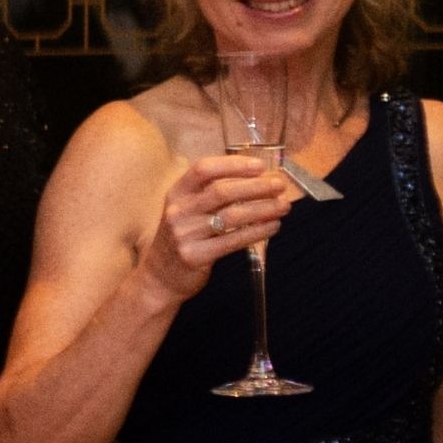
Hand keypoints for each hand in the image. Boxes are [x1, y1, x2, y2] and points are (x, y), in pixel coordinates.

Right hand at [132, 151, 296, 302]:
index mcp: (176, 194)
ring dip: (263, 209)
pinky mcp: (195, 256)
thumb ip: (211, 194)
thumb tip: (257, 180)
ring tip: (283, 206)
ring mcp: (184, 235)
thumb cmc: (182, 237)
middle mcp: (178, 211)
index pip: (203, 170)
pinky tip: (273, 226)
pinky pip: (233, 240)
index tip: (260, 166)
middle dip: (256, 187)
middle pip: (222, 192)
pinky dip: (257, 232)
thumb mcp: (187, 210)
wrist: (159, 276)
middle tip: (279, 186)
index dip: (233, 165)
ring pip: (231, 216)